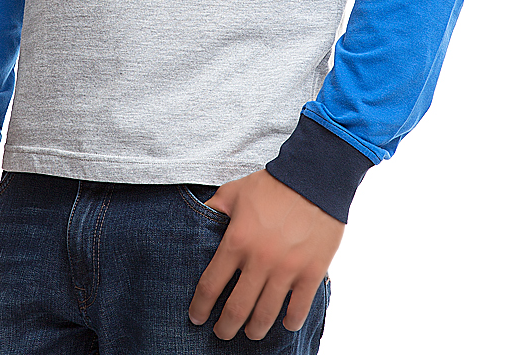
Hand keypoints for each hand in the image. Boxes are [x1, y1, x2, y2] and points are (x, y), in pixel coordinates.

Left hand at [188, 169, 343, 341]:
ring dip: (254, 330)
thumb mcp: (234, 192)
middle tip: (222, 333)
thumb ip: (214, 209)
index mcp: (236, 241)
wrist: (314, 177)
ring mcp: (286, 269)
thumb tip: (197, 218)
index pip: (210, 286)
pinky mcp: (311, 273)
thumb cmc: (272, 184)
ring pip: (265, 315)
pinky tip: (284, 322)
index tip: (196, 317)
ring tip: (251, 332)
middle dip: (225, 327)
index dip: (200, 307)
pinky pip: (299, 309)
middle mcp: (259, 260)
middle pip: (236, 309)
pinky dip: (290, 321)